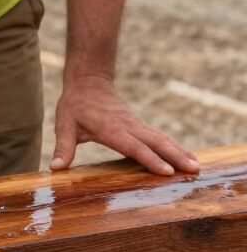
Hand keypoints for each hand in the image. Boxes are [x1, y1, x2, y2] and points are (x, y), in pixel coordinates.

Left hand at [51, 74, 199, 175]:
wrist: (88, 81)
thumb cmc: (75, 105)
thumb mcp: (64, 124)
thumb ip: (63, 147)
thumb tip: (55, 168)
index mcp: (111, 129)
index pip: (133, 146)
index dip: (150, 159)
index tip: (167, 171)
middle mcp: (128, 126)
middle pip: (155, 142)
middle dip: (175, 156)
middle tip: (193, 170)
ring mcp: (136, 124)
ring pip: (161, 139)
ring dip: (180, 152)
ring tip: (197, 167)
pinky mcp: (139, 124)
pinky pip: (159, 137)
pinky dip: (174, 147)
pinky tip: (186, 156)